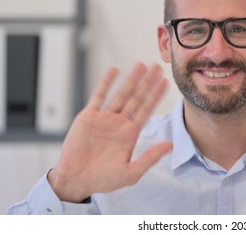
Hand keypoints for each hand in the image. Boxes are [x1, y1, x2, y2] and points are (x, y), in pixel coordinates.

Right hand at [48, 63, 171, 202]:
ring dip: (131, 79)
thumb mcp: (131, 172)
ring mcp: (104, 118)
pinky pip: (98, 96)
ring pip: (121, 94)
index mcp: (130, 134)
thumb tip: (169, 145)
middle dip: (148, 83)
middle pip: (137, 98)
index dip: (156, 96)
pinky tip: (114, 70)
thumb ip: (150, 157)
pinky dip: (106, 83)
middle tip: (157, 67)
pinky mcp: (88, 117)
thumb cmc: (102, 180)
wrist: (75, 180)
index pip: (147, 110)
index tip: (165, 83)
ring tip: (141, 65)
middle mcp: (119, 123)